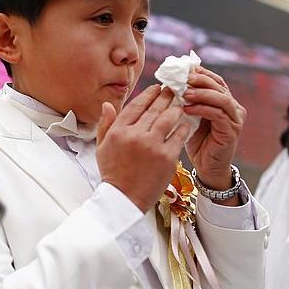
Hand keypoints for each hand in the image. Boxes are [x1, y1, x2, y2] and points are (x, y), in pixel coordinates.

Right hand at [97, 85, 191, 212]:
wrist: (124, 200)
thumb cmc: (113, 174)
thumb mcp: (101, 147)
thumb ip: (105, 124)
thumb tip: (108, 104)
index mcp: (119, 131)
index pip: (136, 105)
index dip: (148, 94)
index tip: (156, 88)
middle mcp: (136, 135)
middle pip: (155, 109)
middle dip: (166, 97)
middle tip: (173, 90)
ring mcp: (153, 146)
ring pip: (169, 118)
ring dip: (176, 108)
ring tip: (181, 104)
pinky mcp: (167, 158)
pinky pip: (179, 136)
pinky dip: (184, 127)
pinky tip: (187, 123)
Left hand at [182, 67, 246, 189]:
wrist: (207, 168)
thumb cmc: (198, 143)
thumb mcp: (191, 117)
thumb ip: (188, 101)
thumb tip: (172, 82)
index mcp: (224, 101)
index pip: (215, 80)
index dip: (200, 73)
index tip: (182, 69)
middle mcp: (233, 107)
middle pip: (218, 86)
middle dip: (199, 80)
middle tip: (182, 78)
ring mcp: (235, 119)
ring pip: (221, 98)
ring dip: (201, 93)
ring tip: (183, 93)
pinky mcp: (231, 130)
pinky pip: (217, 114)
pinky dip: (202, 109)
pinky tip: (187, 109)